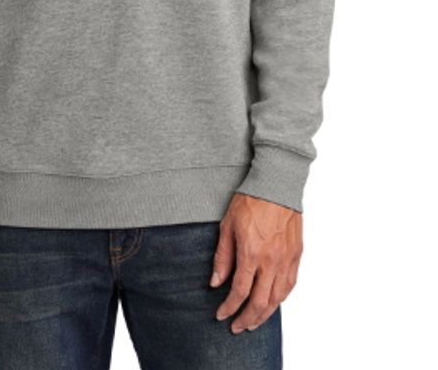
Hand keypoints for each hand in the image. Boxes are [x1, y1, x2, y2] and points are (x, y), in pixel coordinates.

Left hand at [209, 192, 302, 332]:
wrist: (276, 184)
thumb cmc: (250, 201)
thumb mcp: (227, 226)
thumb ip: (223, 257)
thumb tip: (215, 282)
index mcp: (251, 254)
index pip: (239, 292)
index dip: (229, 307)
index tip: (221, 315)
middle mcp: (271, 261)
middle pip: (260, 302)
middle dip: (246, 319)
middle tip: (236, 327)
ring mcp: (286, 259)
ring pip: (278, 299)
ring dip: (265, 315)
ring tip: (254, 322)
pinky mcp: (297, 255)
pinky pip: (290, 285)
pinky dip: (281, 299)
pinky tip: (273, 303)